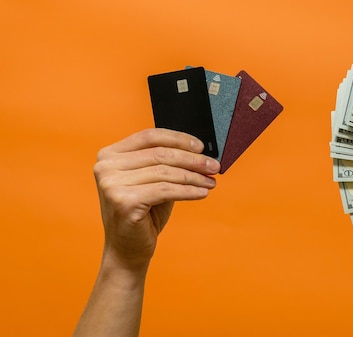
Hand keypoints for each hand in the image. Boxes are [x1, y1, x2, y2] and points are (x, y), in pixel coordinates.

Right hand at [93, 128, 219, 271]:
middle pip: (160, 154)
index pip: (149, 136)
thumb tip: (199, 152)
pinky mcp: (123, 201)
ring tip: (211, 181)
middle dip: (192, 160)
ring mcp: (111, 184)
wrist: (127, 250)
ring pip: (165, 172)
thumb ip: (167, 163)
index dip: (178, 139)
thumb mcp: (153, 181)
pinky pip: (166, 190)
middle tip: (214, 166)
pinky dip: (188, 190)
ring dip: (194, 176)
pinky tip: (202, 192)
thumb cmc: (143, 214)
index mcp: (110, 155)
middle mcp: (106, 167)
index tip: (200, 147)